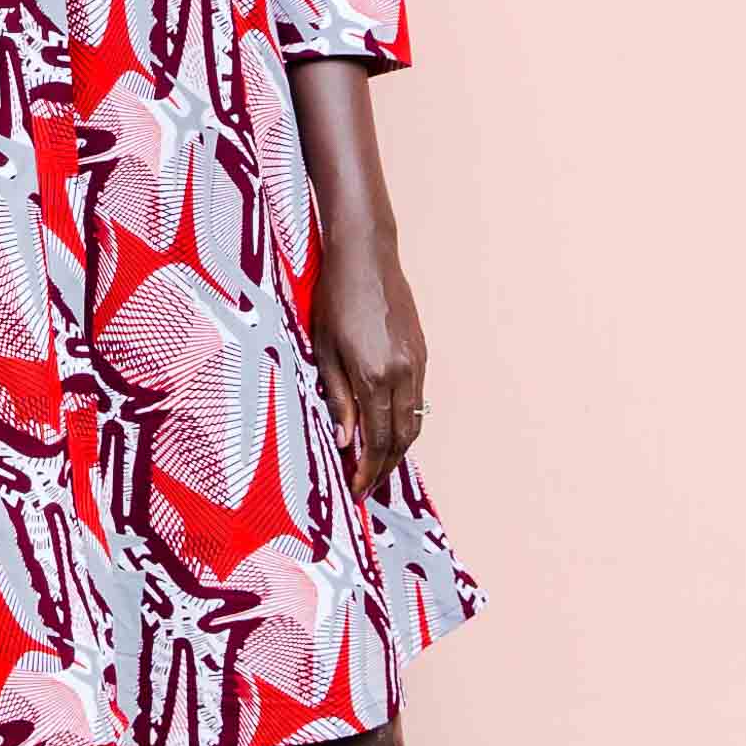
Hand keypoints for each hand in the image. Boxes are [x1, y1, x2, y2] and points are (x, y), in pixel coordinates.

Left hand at [311, 223, 427, 501]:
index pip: (376, 440)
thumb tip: (346, 441)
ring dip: (398, 450)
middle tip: (366, 488)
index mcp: (374, 376)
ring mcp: (417, 363)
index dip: (367, 470)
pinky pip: (417, 399)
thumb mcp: (324, 350)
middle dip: (385, 468)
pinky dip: (406, 423)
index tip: (356, 490)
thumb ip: (337, 398)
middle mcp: (403, 374)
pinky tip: (389, 430)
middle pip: (402, 438)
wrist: (365, 255)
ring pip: (415, 421)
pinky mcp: (422, 352)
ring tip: (377, 467)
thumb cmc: (334, 298)